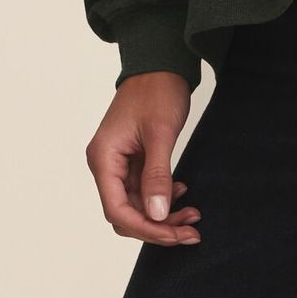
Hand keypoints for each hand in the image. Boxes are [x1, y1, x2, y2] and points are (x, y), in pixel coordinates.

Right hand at [85, 72, 201, 245]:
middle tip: (190, 230)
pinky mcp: (131, 159)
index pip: (117, 210)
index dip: (145, 228)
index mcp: (104, 158)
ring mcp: (118, 162)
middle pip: (126, 212)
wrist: (161, 63)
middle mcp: (105, 164)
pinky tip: (182, 192)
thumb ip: (157, 176)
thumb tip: (156, 215)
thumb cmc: (157, 90)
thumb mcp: (160, 133)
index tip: (174, 234)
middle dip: (158, 224)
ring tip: (192, 214)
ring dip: (163, 213)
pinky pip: (143, 189)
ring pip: (137, 203)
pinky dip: (162, 195)